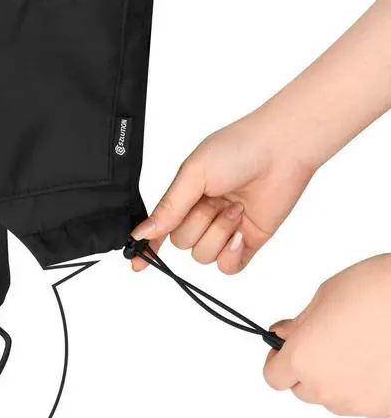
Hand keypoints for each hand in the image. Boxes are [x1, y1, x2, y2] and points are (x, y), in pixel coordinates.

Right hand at [131, 113, 314, 273]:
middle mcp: (202, 214)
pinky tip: (241, 232)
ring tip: (235, 208)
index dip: (148, 245)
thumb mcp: (193, 175)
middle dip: (196, 224)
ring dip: (218, 233)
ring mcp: (225, 229)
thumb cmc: (237, 150)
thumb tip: (142, 232)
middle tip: (216, 201)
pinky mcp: (248, 242)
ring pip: (203, 256)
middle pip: (181, 243)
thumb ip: (168, 208)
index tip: (136, 262)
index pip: (161, 227)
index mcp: (185, 196)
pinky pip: (228, 267)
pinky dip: (231, 253)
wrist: (282, 150)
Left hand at [264, 255, 390, 417]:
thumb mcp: (323, 299)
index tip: (284, 348)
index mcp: (303, 359)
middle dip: (306, 369)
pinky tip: (374, 359)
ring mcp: (359, 402)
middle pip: (303, 390)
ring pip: (333, 398)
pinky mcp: (386, 408)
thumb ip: (298, 325)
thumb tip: (282, 335)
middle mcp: (327, 387)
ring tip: (354, 347)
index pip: (273, 377)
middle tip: (323, 342)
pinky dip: (363, 386)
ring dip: (335, 379)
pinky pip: (362, 401)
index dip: (277, 361)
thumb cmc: (374, 291)